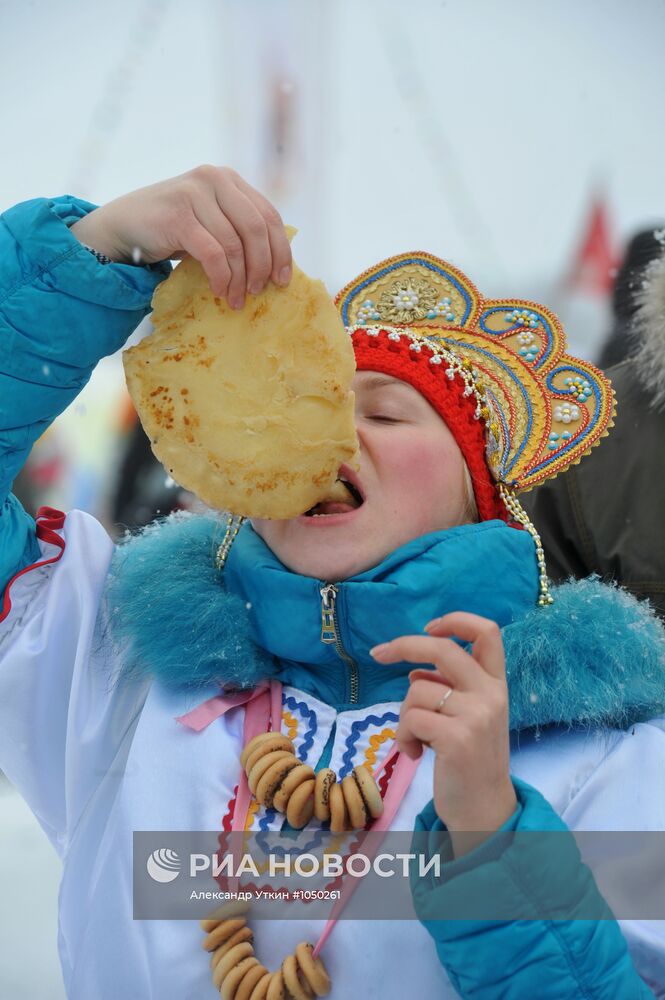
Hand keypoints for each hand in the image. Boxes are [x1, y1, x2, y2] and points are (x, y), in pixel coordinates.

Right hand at [69, 165, 291, 307]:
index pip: (268, 215)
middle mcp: (214, 178)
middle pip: (256, 229)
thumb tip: (276, 264)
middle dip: (262, 266)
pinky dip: (220, 277)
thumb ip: (238, 229)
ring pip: (234, 244)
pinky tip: (219, 290)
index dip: (280, 250)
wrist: (123, 225)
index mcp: (229, 179)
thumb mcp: (211, 221)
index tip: (283, 279)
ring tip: (237, 300)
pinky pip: (212, 253)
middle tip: (260, 291)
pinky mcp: (178, 215)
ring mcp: (194, 193)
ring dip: (239, 279)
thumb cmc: (173, 229)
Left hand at [370, 612, 516, 856]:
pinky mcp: (458, 738)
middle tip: (378, 653)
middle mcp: (491, 695)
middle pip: (442, 649)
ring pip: (416, 688)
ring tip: (416, 739)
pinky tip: (415, 754)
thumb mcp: (469, 717)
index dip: (456, 620)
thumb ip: (449, 689)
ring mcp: (477, 716)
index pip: (488, 632)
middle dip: (403, 645)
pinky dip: (403, 736)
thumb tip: (415, 670)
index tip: (430, 628)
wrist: (485, 812)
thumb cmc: (470, 762)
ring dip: (404, 713)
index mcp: (497, 684)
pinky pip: (411, 719)